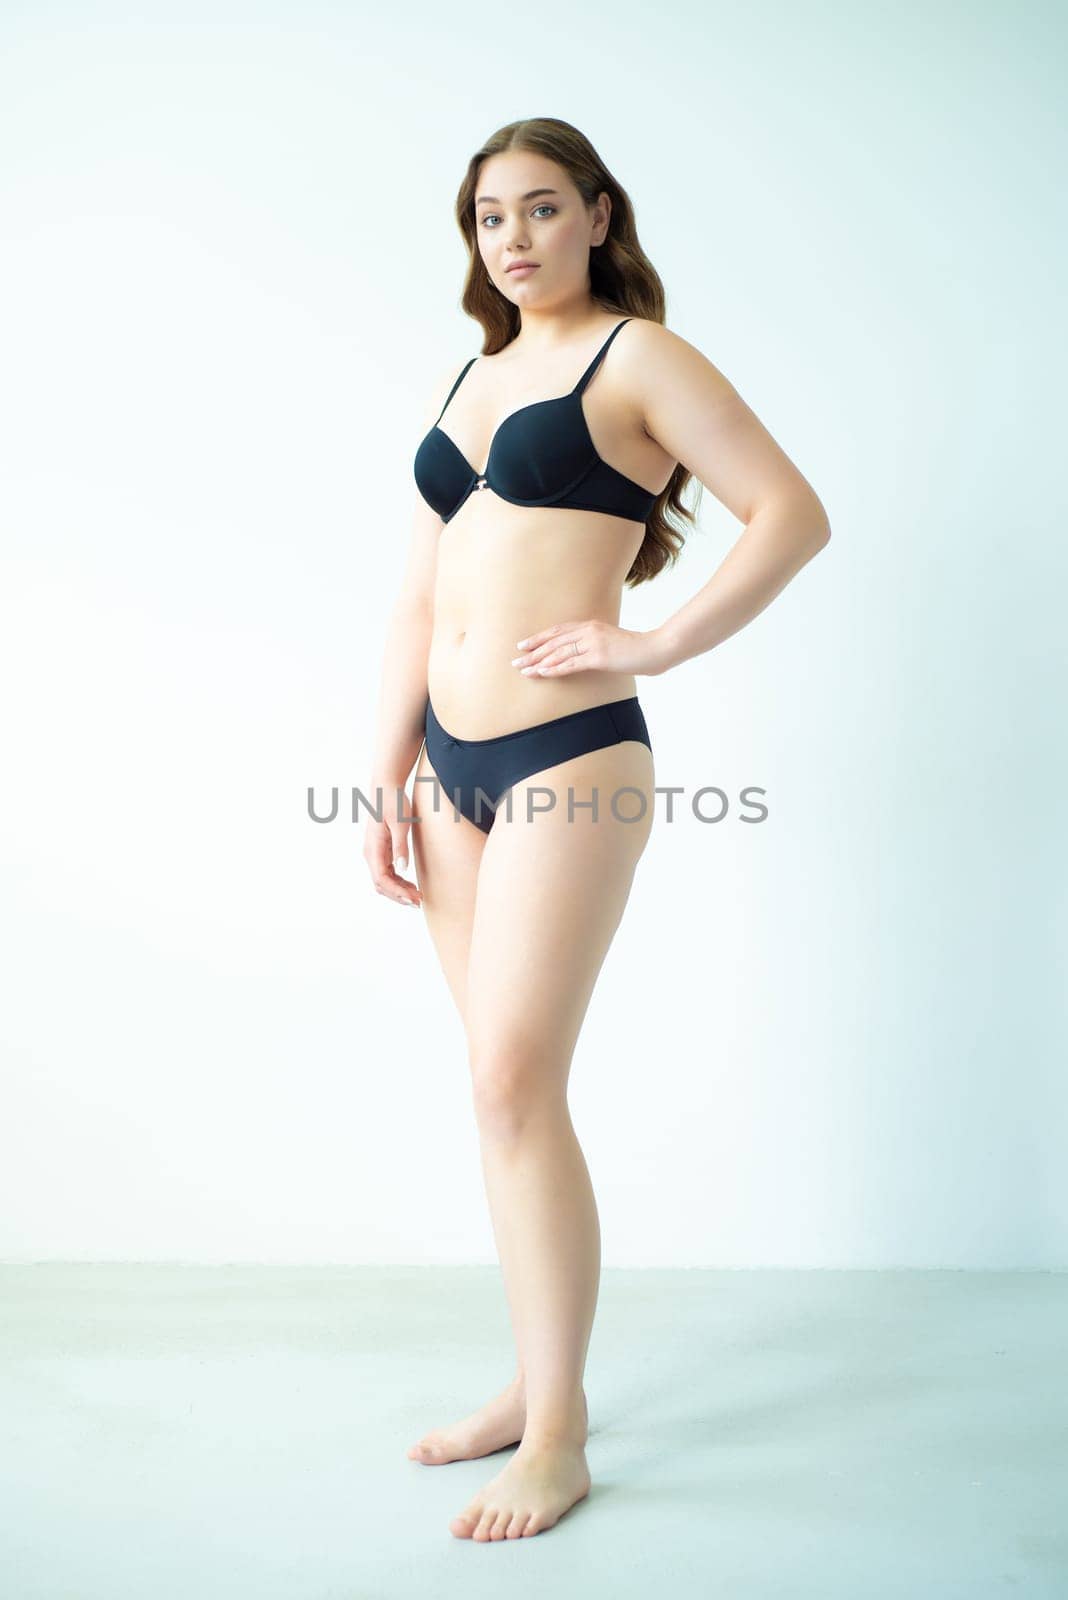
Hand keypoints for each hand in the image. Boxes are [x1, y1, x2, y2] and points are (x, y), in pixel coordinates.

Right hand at [363, 800, 421, 909]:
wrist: (386, 787)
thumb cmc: (393, 802)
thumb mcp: (401, 824)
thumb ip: (400, 847)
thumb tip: (402, 868)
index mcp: (373, 848)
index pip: (381, 879)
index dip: (396, 892)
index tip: (413, 899)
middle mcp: (370, 853)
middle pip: (381, 884)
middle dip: (398, 896)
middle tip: (418, 902)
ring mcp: (374, 852)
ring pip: (383, 880)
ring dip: (398, 891)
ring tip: (417, 896)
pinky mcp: (380, 850)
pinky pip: (386, 872)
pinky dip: (397, 882)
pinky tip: (410, 885)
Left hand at [510, 620, 669, 677]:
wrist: (654, 650)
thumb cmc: (634, 649)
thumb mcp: (611, 642)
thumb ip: (594, 643)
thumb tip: (580, 654)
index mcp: (590, 625)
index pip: (558, 631)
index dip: (539, 638)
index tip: (523, 645)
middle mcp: (588, 631)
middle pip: (553, 641)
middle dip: (532, 652)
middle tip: (515, 661)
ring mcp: (593, 643)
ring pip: (558, 653)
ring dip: (538, 662)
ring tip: (523, 670)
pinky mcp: (598, 657)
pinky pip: (571, 664)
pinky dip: (554, 669)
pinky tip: (541, 673)